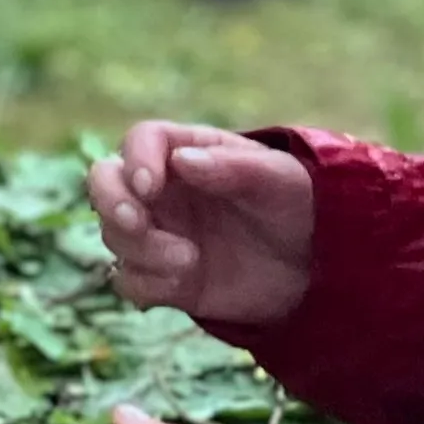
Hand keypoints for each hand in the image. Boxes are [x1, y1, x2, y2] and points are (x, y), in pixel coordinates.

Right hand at [91, 120, 315, 325]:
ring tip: (189, 262)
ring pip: (114, 234)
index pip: (142, 140)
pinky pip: (129, 279)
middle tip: (136, 223)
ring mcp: (160, 233)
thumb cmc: (301, 206)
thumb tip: (182, 160)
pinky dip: (146, 283)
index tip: (151, 186)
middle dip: (111, 201)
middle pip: (105, 181)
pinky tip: (184, 281)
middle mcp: (164, 190)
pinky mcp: (163, 277)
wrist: (317, 268)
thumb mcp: (280, 180)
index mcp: (189, 152)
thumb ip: (233, 168)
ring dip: (140, 249)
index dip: (136, 159)